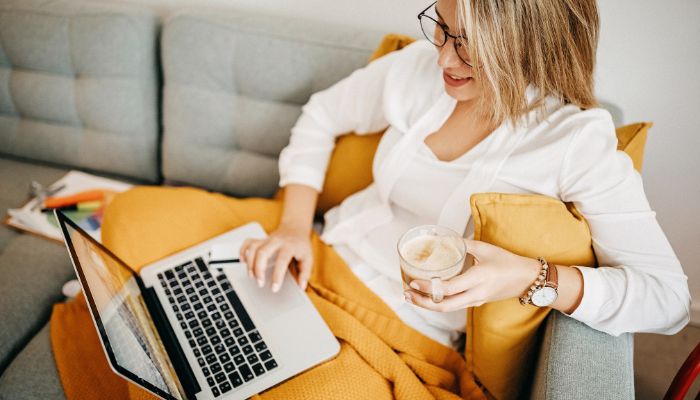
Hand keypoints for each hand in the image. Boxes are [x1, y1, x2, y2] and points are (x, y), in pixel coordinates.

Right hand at [239, 223, 312, 291]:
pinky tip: (243, 261)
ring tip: (252, 276)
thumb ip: (305, 273)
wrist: (295, 228)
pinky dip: (243, 251)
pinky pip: (248, 242)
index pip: (282, 260)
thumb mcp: (308, 258)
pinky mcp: (260, 239)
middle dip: (258, 269)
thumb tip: (302, 286)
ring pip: (253, 248)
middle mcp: (276, 241)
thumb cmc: (301, 245)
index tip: (275, 288)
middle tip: (260, 283)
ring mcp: (267, 239)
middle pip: (262, 252)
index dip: (277, 275)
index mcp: (289, 246)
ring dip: (250, 263)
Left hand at [404, 239, 541, 311]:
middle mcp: (476, 294)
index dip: (428, 288)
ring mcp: (476, 300)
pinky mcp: (476, 302)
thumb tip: (443, 238)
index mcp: (478, 279)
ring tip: (412, 296)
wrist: (526, 279)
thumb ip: (463, 244)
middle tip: (406, 293)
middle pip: (444, 306)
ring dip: (428, 304)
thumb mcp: (485, 249)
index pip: (448, 289)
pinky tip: (429, 296)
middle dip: (422, 302)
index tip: (413, 283)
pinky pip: (454, 305)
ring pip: (448, 308)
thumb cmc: (507, 262)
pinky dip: (439, 302)